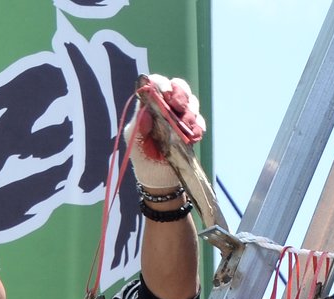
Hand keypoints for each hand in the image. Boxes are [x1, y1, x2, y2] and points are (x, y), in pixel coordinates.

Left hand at [129, 74, 205, 191]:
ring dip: (191, 112)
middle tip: (179, 107)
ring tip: (186, 127)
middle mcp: (166, 107)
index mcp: (149, 105)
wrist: (156, 179)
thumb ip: (137, 126)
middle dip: (181, 94)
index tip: (165, 94)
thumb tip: (146, 111)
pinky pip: (199, 122)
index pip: (156, 84)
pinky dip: (198, 127)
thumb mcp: (133, 141)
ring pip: (192, 103)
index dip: (162, 83)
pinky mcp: (191, 131)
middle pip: (178, 88)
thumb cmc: (140, 156)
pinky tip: (194, 137)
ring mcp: (180, 118)